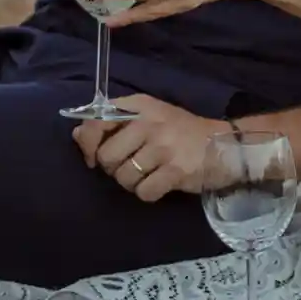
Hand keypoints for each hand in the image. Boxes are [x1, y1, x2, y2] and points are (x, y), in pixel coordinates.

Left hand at [72, 96, 224, 200]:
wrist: (224, 144)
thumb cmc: (180, 131)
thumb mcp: (147, 118)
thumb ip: (113, 124)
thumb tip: (76, 134)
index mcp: (139, 105)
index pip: (96, 121)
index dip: (87, 143)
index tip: (92, 157)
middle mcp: (150, 122)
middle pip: (106, 157)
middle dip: (113, 169)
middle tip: (130, 167)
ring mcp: (164, 146)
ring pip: (123, 177)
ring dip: (131, 183)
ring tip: (147, 175)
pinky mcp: (176, 170)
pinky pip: (144, 192)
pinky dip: (148, 193)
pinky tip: (159, 184)